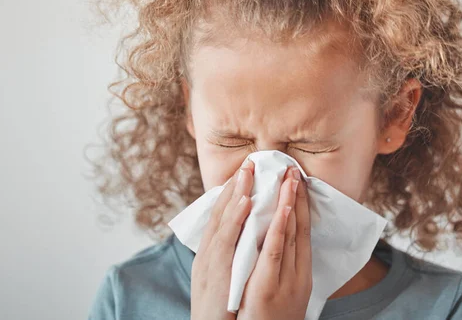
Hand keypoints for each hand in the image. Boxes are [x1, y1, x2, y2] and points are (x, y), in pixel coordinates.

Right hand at [190, 159, 254, 319]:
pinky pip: (227, 240)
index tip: (246, 172)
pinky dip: (235, 218)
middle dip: (235, 185)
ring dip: (235, 194)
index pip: (223, 215)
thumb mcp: (225, 276)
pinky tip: (245, 201)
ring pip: (223, 220)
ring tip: (248, 172)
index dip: (233, 192)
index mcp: (211, 252)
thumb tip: (248, 237)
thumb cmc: (221, 309)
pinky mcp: (215, 272)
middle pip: (220, 211)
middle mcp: (206, 252)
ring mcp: (208, 261)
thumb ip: (233, 254)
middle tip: (250, 162)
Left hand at [237, 166, 311, 319]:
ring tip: (290, 179)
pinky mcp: (267, 288)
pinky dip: (280, 230)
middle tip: (294, 169)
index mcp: (298, 272)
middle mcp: (296, 273)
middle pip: (297, 228)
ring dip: (290, 205)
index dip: (300, 205)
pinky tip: (284, 210)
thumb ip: (280, 264)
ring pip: (289, 235)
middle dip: (295, 198)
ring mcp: (284, 280)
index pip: (300, 231)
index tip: (297, 181)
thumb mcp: (280, 289)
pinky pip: (275, 253)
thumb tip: (276, 240)